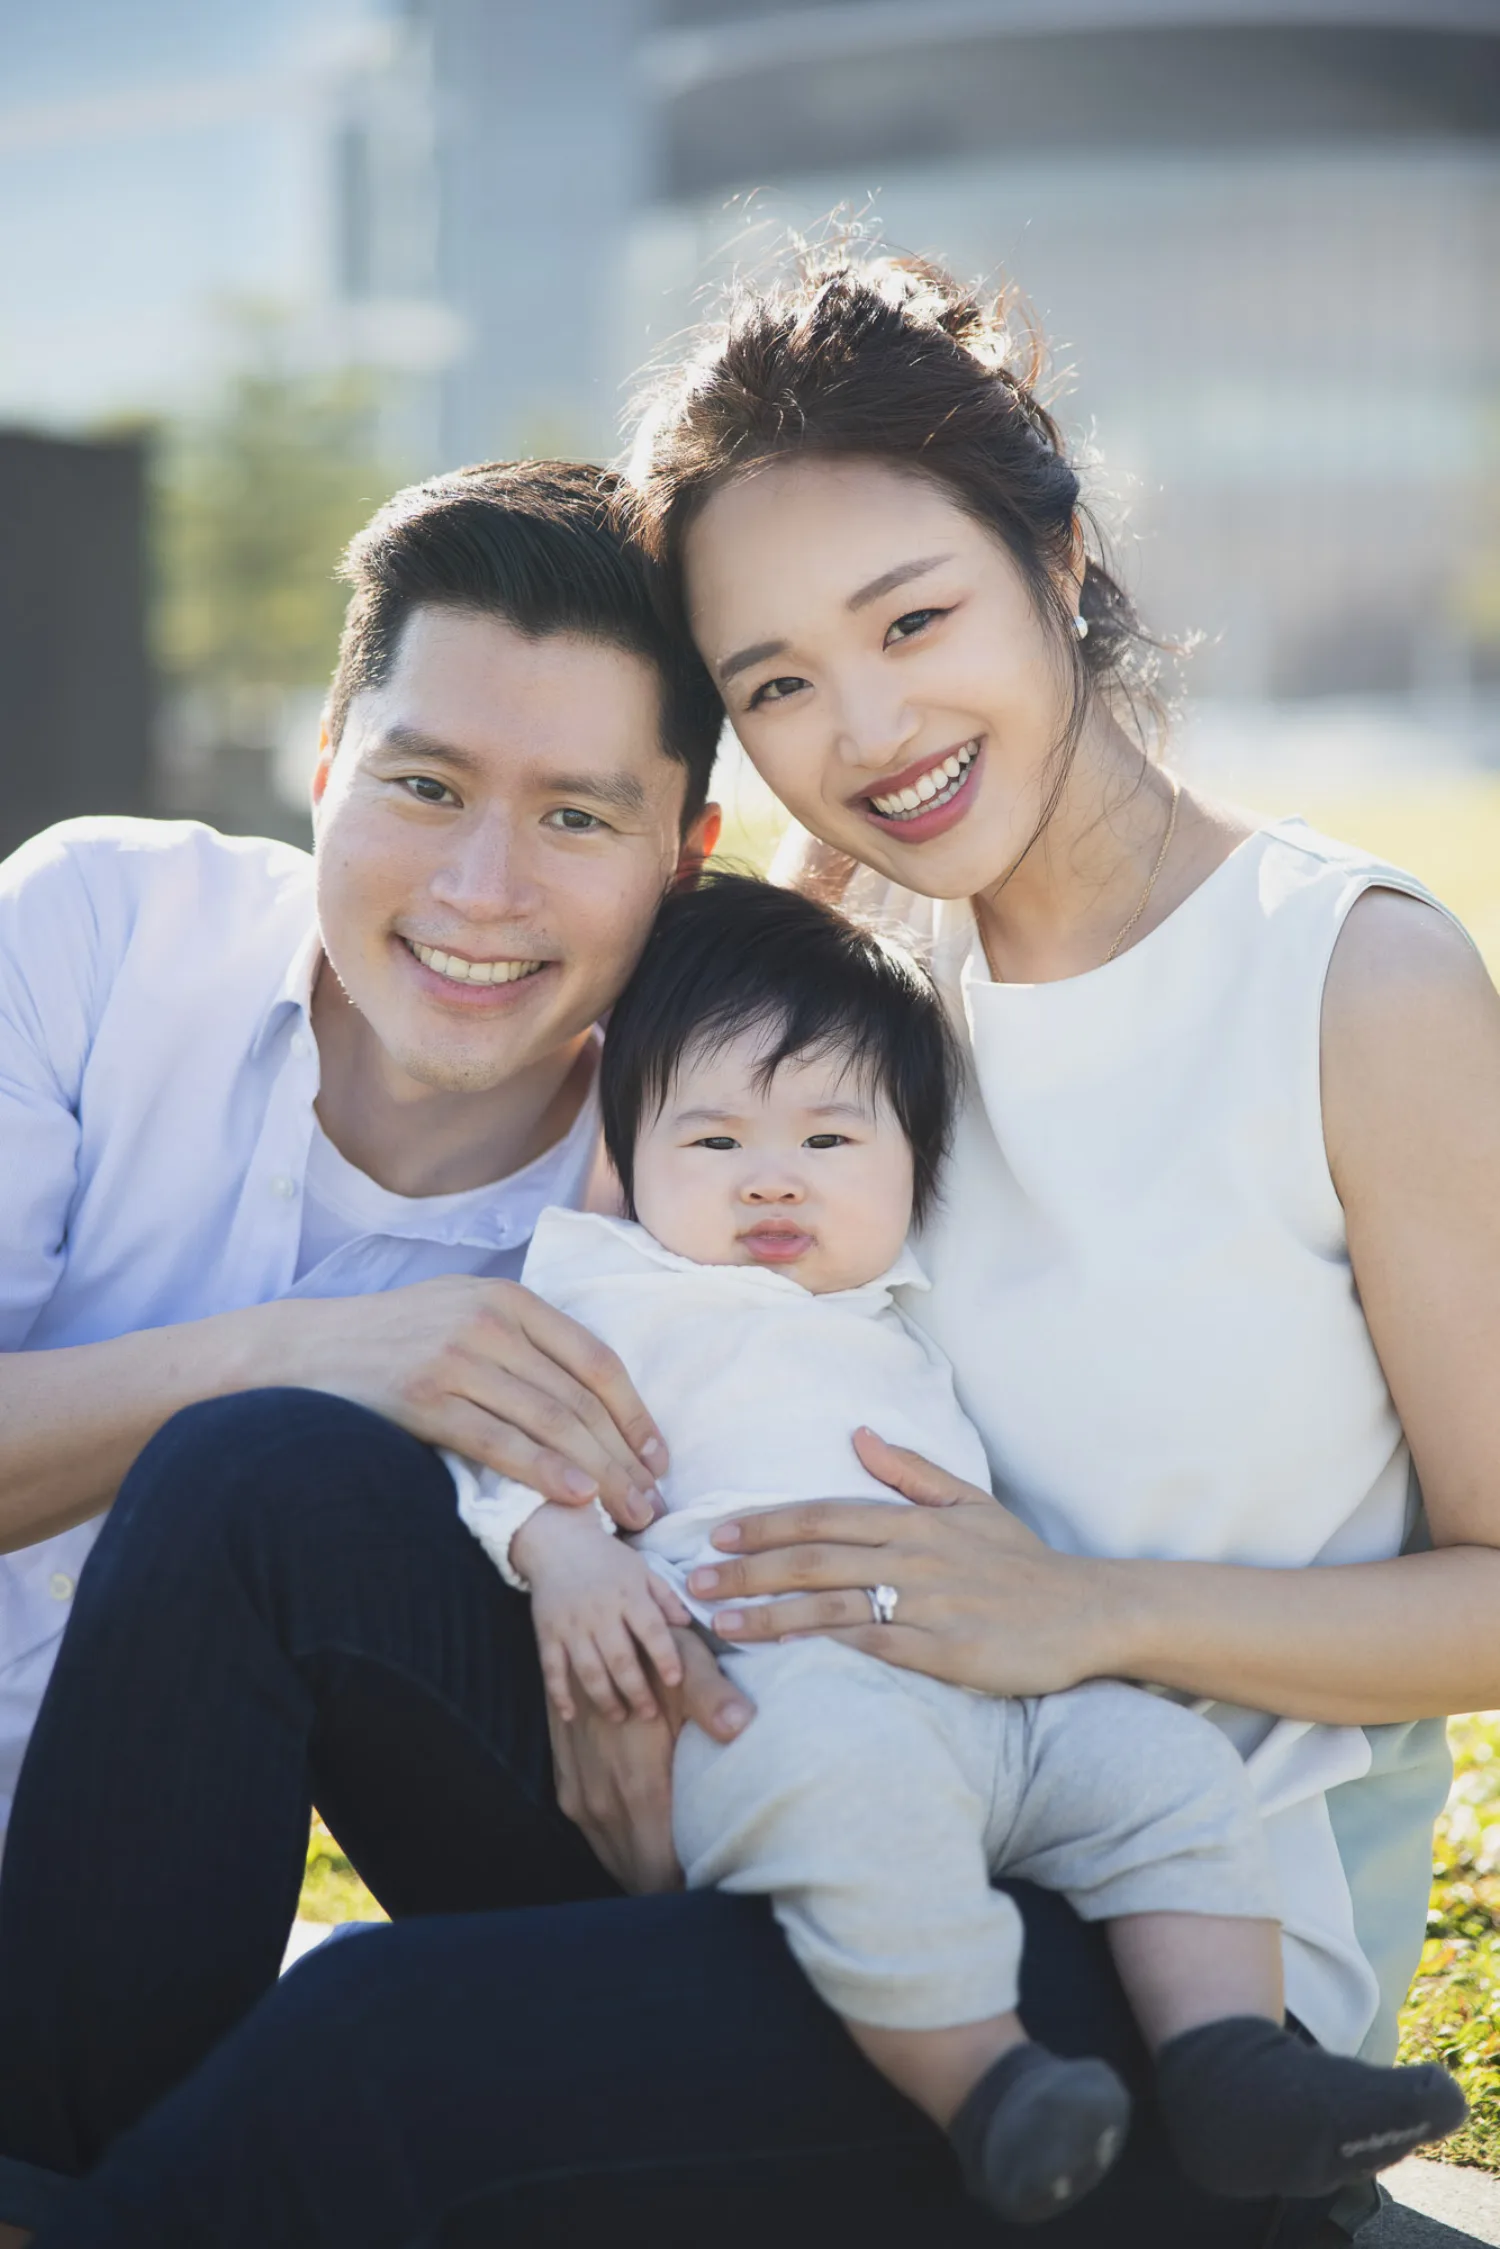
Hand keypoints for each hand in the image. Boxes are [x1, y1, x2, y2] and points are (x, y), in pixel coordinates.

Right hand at [254, 1277, 666, 1528]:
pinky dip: (546, 1472)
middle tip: (652, 1503)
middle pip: (580, 1399)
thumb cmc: (394, 1338)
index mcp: (508, 1299)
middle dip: (626, 1457)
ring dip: (601, 1474)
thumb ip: (522, 1338)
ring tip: (627, 1514)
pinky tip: (578, 1498)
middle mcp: (489, 1322)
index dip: (635, 1414)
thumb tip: (588, 1394)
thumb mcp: (463, 1311)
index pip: (595, 1360)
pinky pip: (500, 1442)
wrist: (306, 1347)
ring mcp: (456, 1359)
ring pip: (551, 1423)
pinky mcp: (424, 1399)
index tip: (658, 1457)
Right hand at [517, 1505, 691, 1723]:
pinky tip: (571, 1715)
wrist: (557, 1541)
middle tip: (650, 1715)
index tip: (676, 1681)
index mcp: (628, 1593)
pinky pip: (552, 1668)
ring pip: (588, 1670)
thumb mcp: (641, 1568)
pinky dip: (560, 1694)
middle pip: (620, 1659)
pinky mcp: (547, 1633)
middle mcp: (599, 1611)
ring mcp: (571, 1624)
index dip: (664, 1657)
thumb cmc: (607, 1559)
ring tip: (620, 1717)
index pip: (651, 1630)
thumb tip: (688, 1624)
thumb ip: (665, 1597)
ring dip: (605, 1698)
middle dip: (637, 1691)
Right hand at [548, 1628, 754, 1892]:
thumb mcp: (686, 1664)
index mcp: (637, 1789)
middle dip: (671, 1887)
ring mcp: (580, 1801)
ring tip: (687, 1868)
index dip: (691, 1889)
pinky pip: (599, 1841)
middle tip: (711, 1882)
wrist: (586, 1635)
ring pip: (617, 1862)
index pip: (661, 1876)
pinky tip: (655, 1841)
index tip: (719, 1885)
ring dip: (647, 1869)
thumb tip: (743, 1726)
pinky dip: (627, 1849)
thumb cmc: (649, 1651)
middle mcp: (602, 1805)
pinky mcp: (568, 1792)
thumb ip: (714, 1698)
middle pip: (639, 1879)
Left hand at [685, 1429, 1121, 1696]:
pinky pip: (874, 1646)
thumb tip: (858, 1434)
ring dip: (769, 1612)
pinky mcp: (945, 1653)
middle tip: (694, 1582)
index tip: (716, 1532)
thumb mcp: (970, 1503)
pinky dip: (824, 1646)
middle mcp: (914, 1558)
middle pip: (813, 1559)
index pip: (823, 1516)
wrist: (1087, 1611)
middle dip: (747, 1568)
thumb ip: (910, 1472)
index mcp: (915, 1521)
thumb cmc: (1023, 1563)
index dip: (766, 1524)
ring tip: (720, 1622)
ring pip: (832, 1604)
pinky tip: (786, 1653)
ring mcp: (929, 1606)